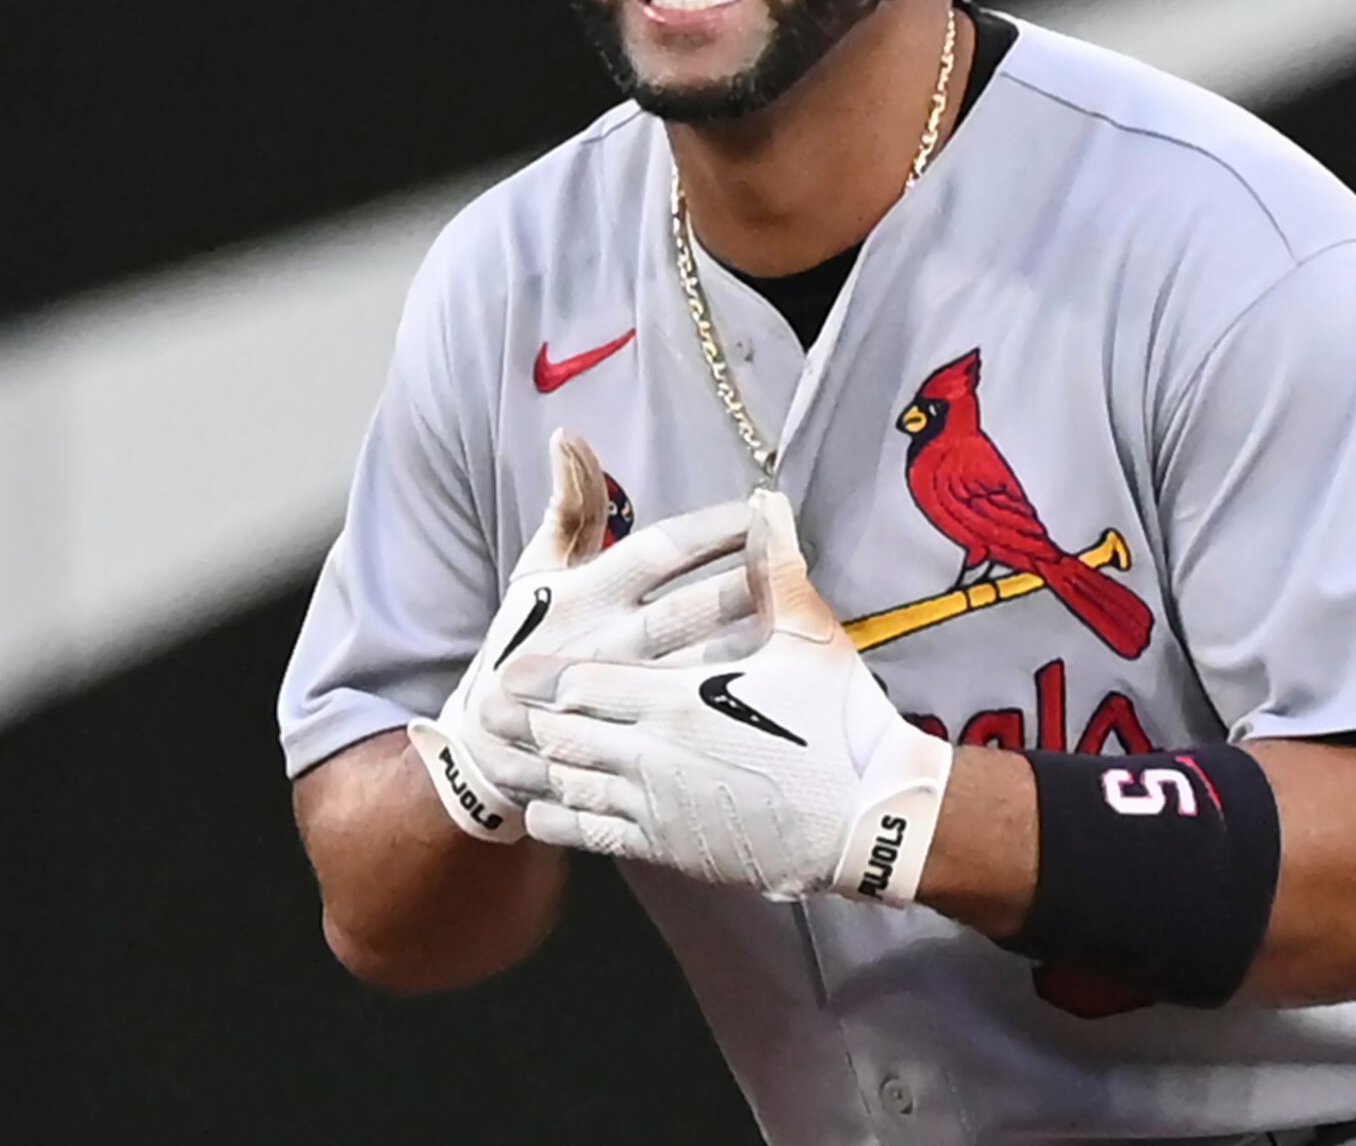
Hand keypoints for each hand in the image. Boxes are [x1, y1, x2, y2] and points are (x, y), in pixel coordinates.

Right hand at [409, 430, 758, 842]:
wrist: (490, 739)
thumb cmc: (523, 639)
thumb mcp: (535, 570)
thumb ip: (567, 503)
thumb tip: (568, 435)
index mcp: (589, 591)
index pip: (662, 551)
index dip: (713, 530)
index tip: (760, 511)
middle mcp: (608, 639)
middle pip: (693, 607)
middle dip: (749, 579)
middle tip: (799, 556)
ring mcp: (626, 692)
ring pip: (704, 662)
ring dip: (754, 636)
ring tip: (803, 608)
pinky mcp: (638, 733)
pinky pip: (700, 712)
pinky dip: (740, 692)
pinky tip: (782, 675)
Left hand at [508, 489, 954, 905]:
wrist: (868, 819)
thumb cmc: (842, 723)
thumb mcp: (810, 636)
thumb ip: (776, 570)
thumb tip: (766, 506)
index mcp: (677, 698)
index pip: (583, 682)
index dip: (546, 675)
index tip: (517, 668)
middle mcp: (653, 754)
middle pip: (561, 734)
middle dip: (523, 721)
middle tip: (486, 712)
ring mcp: (658, 807)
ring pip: (570, 785)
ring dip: (534, 768)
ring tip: (501, 756)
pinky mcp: (671, 849)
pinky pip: (595, 835)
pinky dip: (560, 820)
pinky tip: (544, 810)